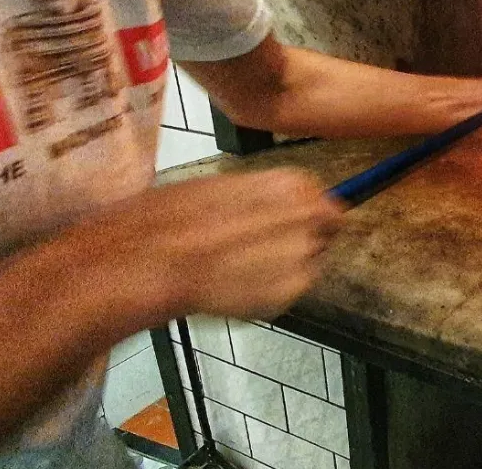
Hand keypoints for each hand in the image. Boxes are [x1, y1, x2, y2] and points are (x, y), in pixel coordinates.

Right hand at [26, 169, 343, 320]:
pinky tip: (238, 283)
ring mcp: (301, 260)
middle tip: (262, 247)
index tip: (291, 223)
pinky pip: (289, 289)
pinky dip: (271, 288)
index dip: (308, 215)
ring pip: (308, 263)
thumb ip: (269, 198)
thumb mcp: (227, 187)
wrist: (155, 258)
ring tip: (242, 265)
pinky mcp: (287, 294)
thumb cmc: (178, 217)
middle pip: (324, 233)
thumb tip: (291, 205)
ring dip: (286, 264)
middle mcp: (307, 220)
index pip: (326, 203)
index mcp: (294, 187)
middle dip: (303, 239)